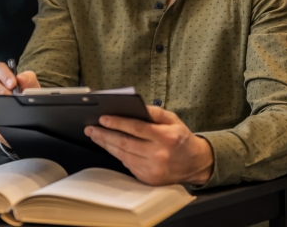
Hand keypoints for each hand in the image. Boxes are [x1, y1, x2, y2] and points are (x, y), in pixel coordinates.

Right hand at [0, 62, 39, 144]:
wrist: (25, 113)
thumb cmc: (25, 94)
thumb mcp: (31, 86)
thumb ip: (28, 79)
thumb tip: (21, 78)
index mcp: (0, 74)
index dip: (4, 74)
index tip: (13, 83)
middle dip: (0, 90)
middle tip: (10, 96)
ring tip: (7, 108)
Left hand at [85, 105, 213, 185]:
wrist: (194, 163)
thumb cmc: (182, 138)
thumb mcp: (173, 119)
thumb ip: (155, 112)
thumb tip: (135, 107)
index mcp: (166, 137)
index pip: (136, 128)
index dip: (118, 123)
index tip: (103, 118)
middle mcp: (158, 155)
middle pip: (125, 143)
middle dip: (105, 135)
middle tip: (91, 128)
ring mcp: (152, 169)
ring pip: (123, 155)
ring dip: (107, 145)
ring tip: (96, 136)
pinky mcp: (147, 179)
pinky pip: (128, 164)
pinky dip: (118, 154)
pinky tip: (111, 146)